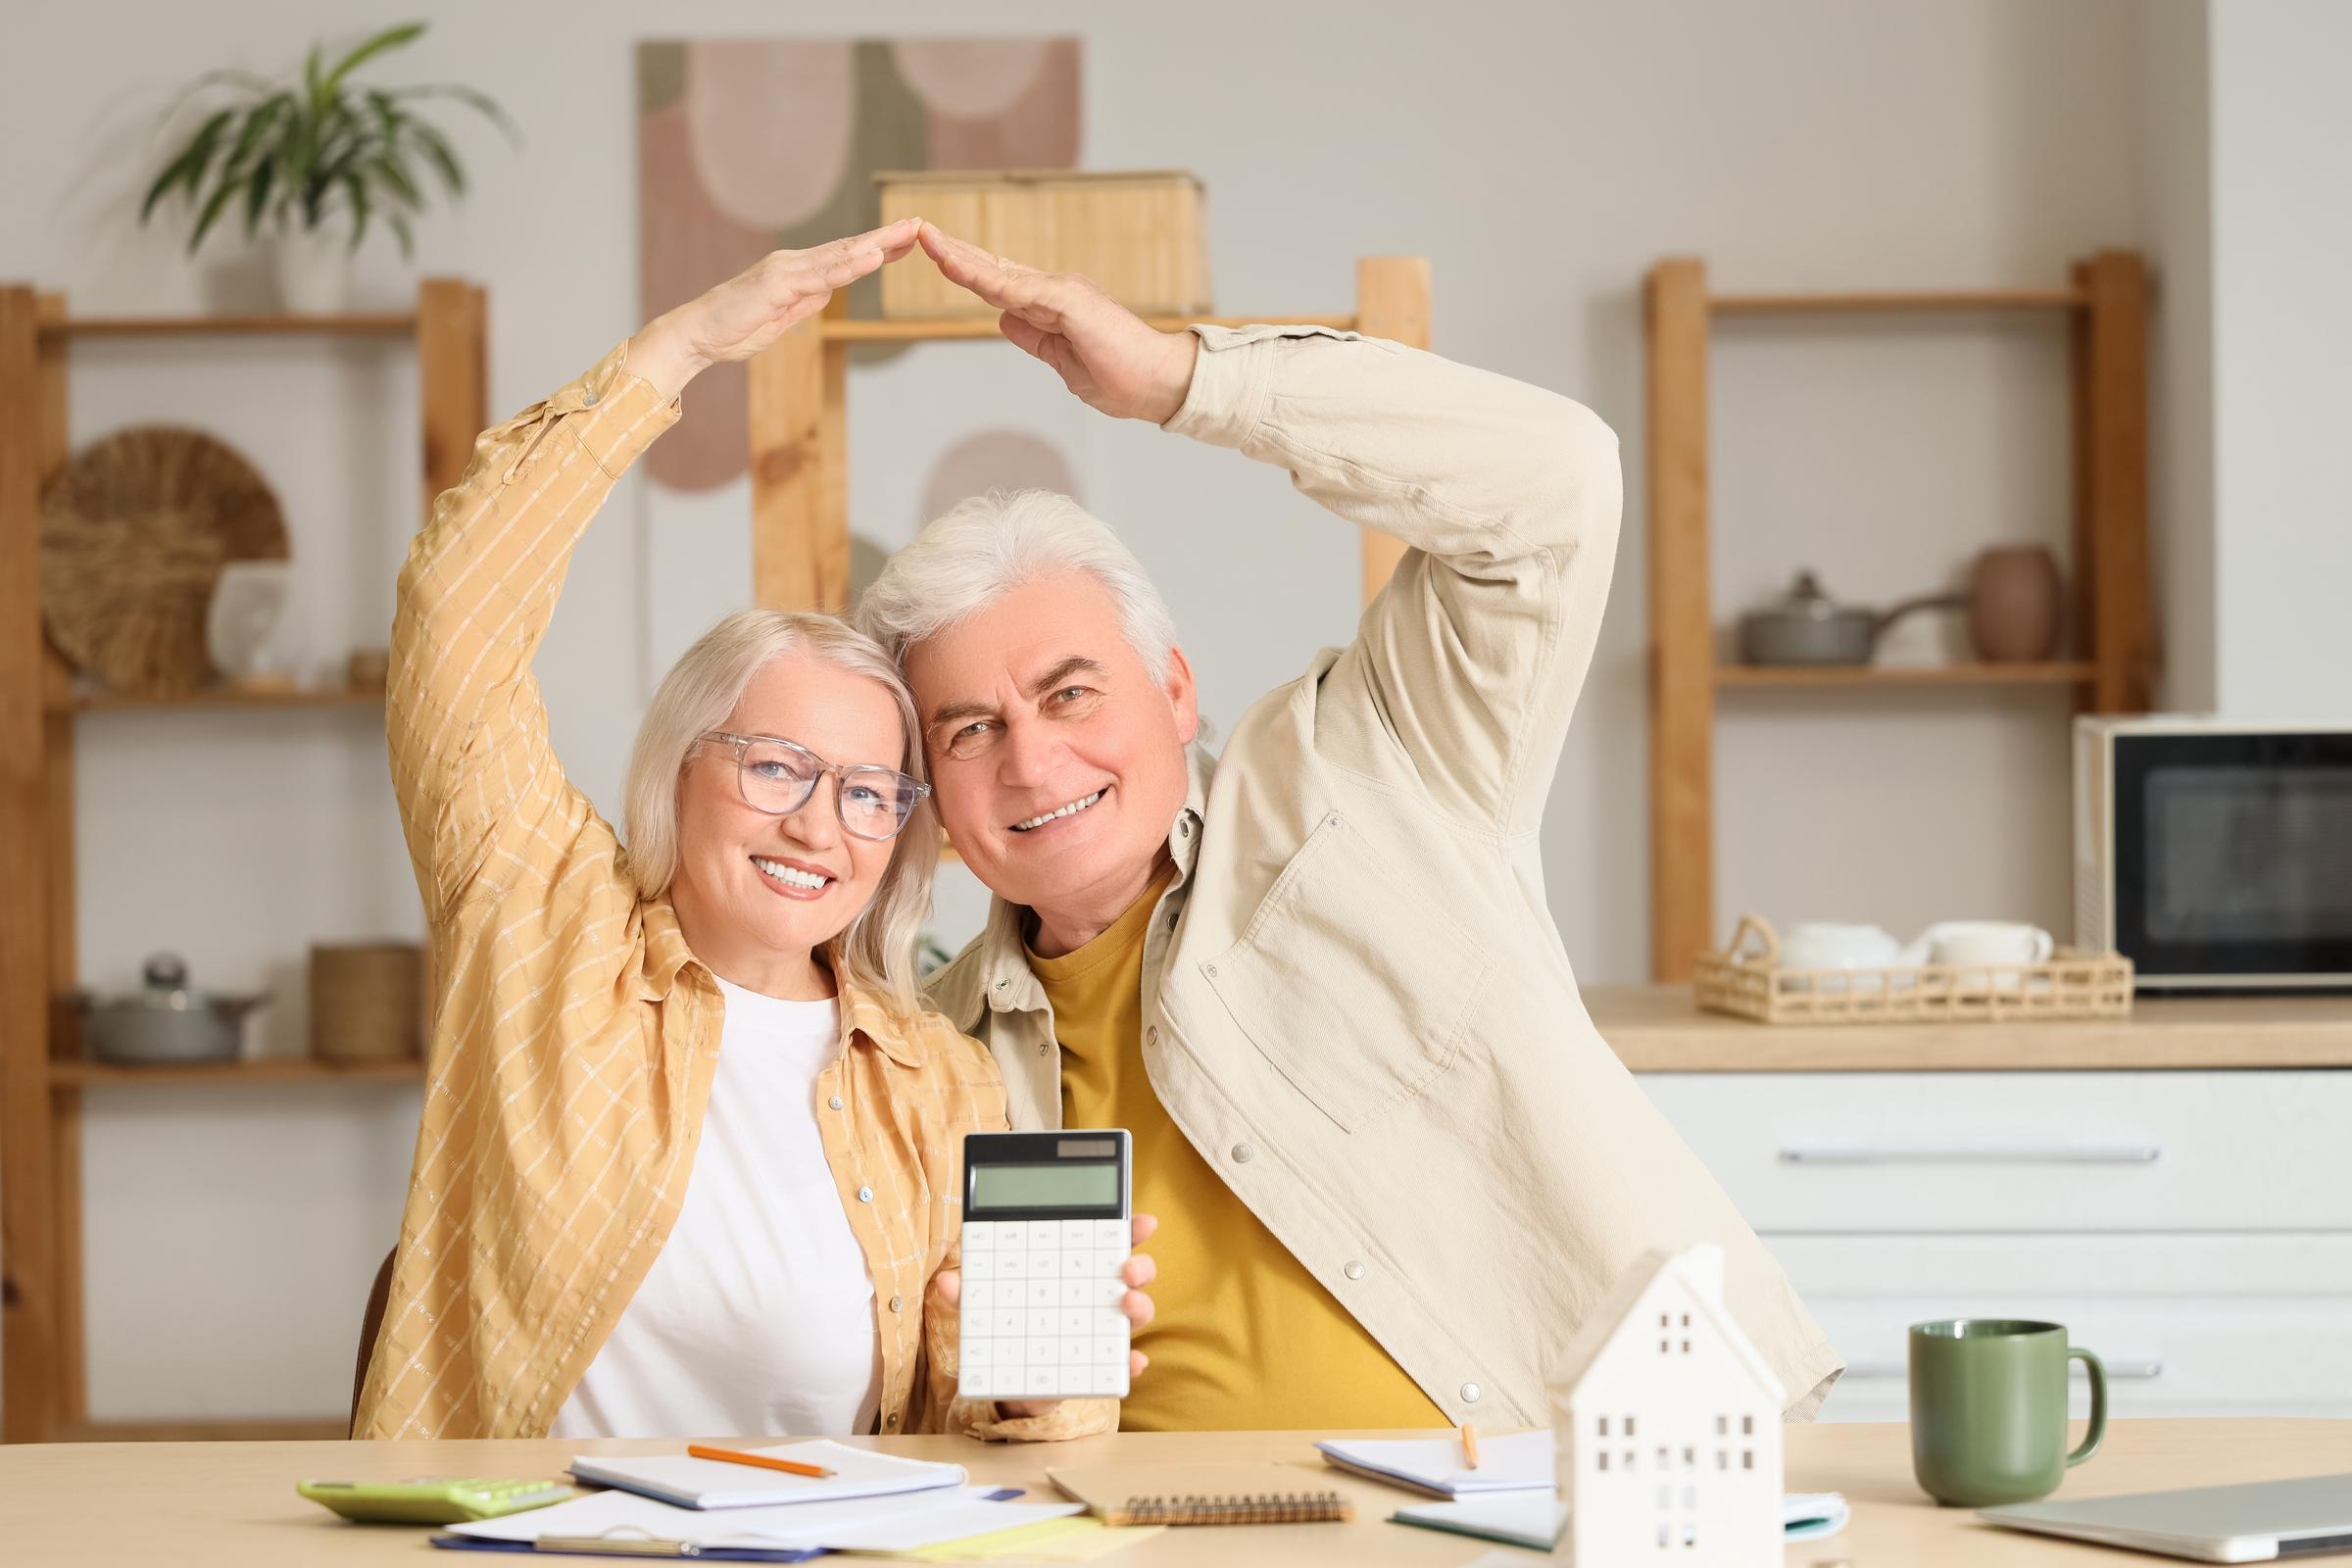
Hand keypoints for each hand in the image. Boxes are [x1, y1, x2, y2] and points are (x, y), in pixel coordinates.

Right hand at [627, 218, 923, 400]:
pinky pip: (821, 275)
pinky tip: (873, 257)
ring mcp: (785, 271)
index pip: (844, 258)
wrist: (698, 335)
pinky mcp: (778, 284)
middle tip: (919, 224)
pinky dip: (850, 265)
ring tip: (906, 234)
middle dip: (886, 237)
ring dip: (876, 244)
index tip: (905, 242)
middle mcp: (793, 264)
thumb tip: (826, 293)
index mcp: (795, 273)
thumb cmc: (734, 329)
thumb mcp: (780, 319)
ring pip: (840, 256)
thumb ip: (803, 302)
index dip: (876, 248)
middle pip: (848, 248)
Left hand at [916, 222, 1198, 422]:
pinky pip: (1017, 290)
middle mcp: (1057, 290)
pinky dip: (984, 278)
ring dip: (961, 258)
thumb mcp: (1064, 363)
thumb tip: (1003, 321)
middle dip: (955, 252)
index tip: (937, 255)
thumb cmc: (1123, 379)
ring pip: (999, 274)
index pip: (1001, 285)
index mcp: (1054, 306)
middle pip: (994, 269)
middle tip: (919, 231)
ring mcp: (1063, 292)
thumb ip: (1035, 340)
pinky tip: (956, 267)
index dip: (968, 270)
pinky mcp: (1070, 301)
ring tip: (927, 240)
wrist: (1160, 384)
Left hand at [933, 1213, 1158, 1416]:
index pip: (1107, 1240)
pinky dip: (1131, 1361)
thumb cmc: (1006, 1325)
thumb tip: (947, 1281)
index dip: (1129, 1228)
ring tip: (1127, 1306)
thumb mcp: (983, 1306)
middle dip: (1140, 1266)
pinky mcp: (1100, 1364)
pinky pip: (1123, 1362)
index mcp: (1075, 1268)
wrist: (1009, 1380)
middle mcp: (1097, 1294)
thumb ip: (969, 1293)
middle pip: (1132, 1272)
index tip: (1142, 1222)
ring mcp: (1102, 1328)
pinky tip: (1132, 1361)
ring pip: (1136, 1311)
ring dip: (1140, 1306)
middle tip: (1128, 1269)